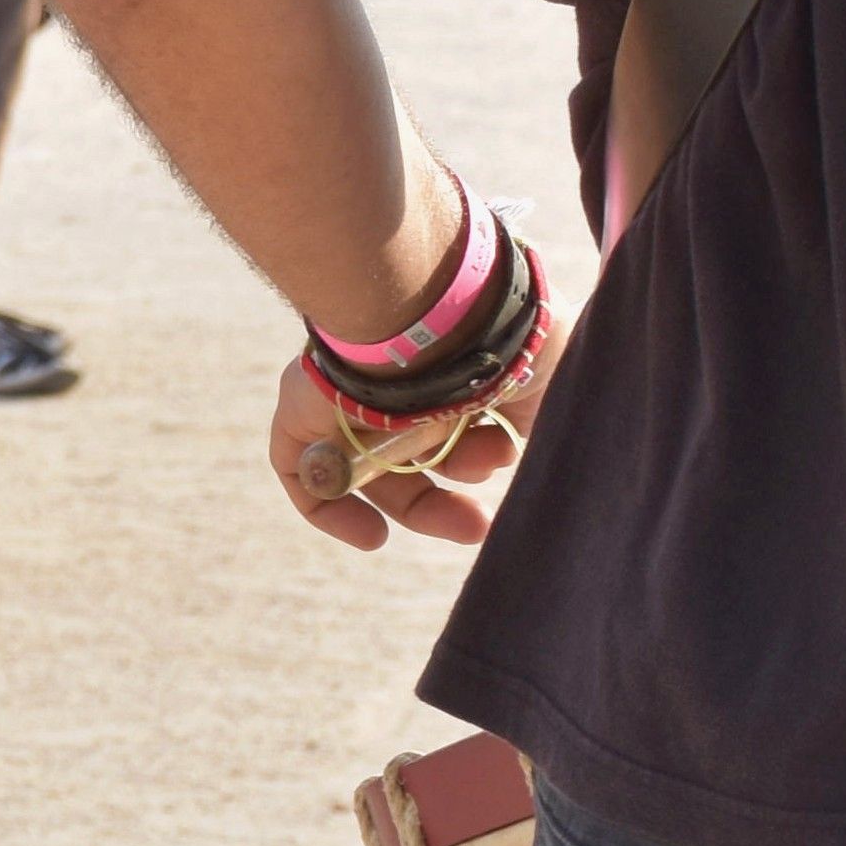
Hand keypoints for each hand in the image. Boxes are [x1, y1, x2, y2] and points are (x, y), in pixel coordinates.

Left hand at [269, 316, 556, 553]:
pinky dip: (331, 508)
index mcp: (447, 370)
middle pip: (410, 461)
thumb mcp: (546, 376)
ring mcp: (349, 394)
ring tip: (459, 503)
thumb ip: (535, 414)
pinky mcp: (302, 407)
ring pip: (371, 468)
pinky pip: (300, 470)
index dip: (473, 472)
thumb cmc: (505, 338)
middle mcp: (398, 382)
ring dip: (416, 505)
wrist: (444, 308)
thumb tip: (529, 444)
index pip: (450, 432)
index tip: (497, 504)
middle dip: (446, 504)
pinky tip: (374, 536)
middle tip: (478, 525)